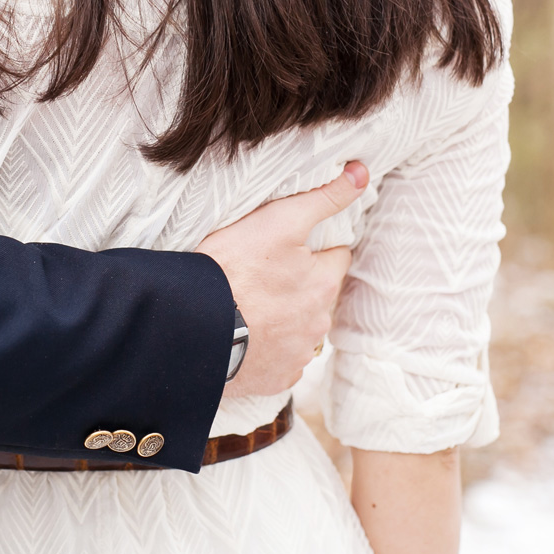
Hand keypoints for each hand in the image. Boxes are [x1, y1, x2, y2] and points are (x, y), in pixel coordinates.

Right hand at [199, 162, 366, 397]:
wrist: (191, 327)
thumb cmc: (232, 270)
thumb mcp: (278, 221)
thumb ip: (324, 198)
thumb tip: (362, 173)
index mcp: (323, 283)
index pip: (335, 257)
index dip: (312, 249)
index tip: (285, 249)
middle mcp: (319, 322)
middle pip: (318, 295)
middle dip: (299, 286)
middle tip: (262, 276)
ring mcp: (298, 355)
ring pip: (301, 329)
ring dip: (285, 319)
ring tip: (250, 307)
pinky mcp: (277, 379)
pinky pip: (282, 360)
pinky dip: (269, 349)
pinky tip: (246, 336)